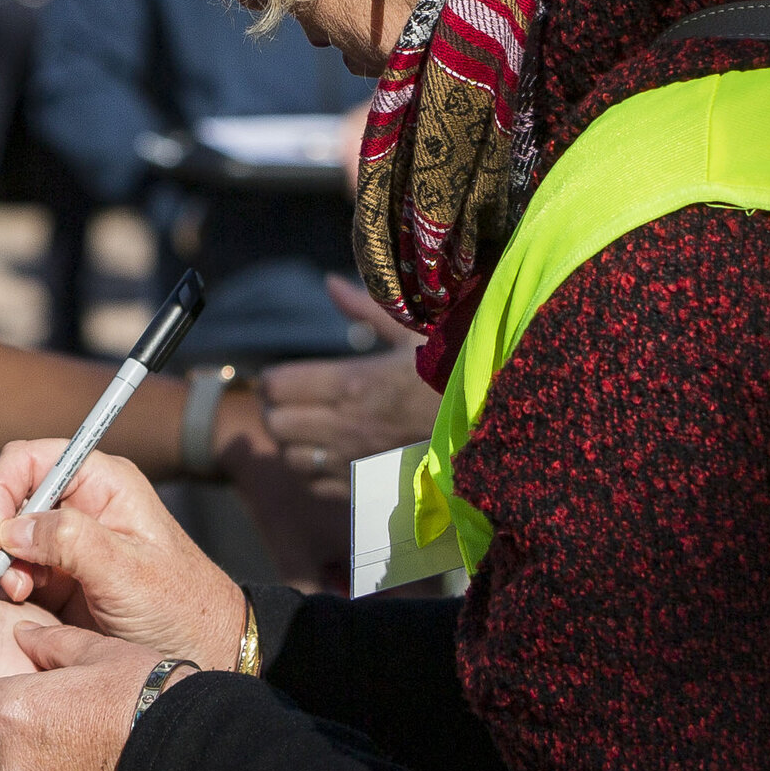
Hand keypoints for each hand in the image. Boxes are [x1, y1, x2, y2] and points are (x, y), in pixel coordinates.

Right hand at [0, 442, 246, 663]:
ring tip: (18, 596)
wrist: (201, 657)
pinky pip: (9, 572)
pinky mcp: (53, 581)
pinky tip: (15, 606)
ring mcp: (63, 544)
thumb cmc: (180, 608)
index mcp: (102, 483)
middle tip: (5, 575)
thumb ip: (70, 542)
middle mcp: (78, 506)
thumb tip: (12, 527)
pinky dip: (0, 587)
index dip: (0, 490)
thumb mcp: (128, 573)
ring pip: (2, 538)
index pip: (29, 460)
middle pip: (7, 498)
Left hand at [246, 277, 441, 475]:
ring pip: (291, 459)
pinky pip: (317, 486)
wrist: (495, 422)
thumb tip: (330, 283)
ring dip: (293, 442)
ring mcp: (357, 461)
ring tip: (309, 427)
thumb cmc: (455, 373)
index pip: (278, 386)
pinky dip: (313, 471)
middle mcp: (348, 426)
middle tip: (292, 400)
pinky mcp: (369, 487)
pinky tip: (330, 454)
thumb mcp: (413, 333)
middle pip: (276, 425)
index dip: (274, 379)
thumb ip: (365, 310)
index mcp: (353, 384)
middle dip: (277, 410)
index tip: (285, 374)